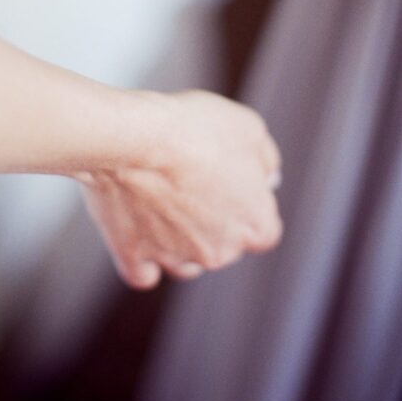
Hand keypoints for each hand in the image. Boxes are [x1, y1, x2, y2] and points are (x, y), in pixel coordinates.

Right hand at [78, 89, 282, 289]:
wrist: (135, 138)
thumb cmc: (193, 129)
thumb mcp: (247, 127)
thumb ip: (265, 158)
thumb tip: (267, 175)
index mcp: (256, 224)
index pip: (264, 230)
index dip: (247, 205)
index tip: (231, 182)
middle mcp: (221, 251)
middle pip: (223, 246)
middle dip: (212, 220)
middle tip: (190, 180)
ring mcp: (176, 258)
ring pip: (186, 264)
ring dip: (180, 241)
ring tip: (162, 203)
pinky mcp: (134, 256)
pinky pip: (142, 273)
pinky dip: (142, 259)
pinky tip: (139, 235)